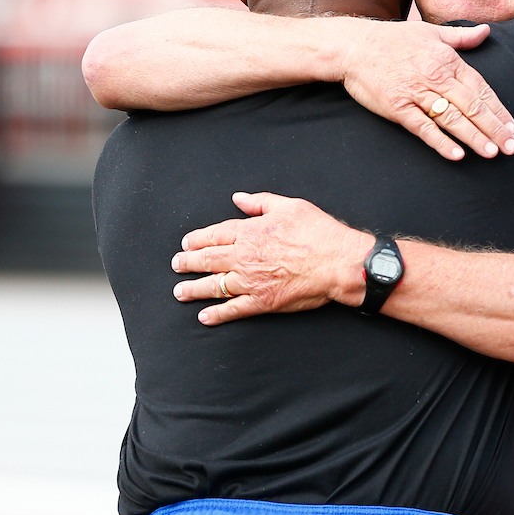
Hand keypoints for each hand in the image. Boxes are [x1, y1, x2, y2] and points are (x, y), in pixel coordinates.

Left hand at [171, 192, 370, 324]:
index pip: (214, 235)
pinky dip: (217, 314)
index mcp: (249, 232)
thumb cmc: (318, 233)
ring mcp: (250, 281)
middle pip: (207, 260)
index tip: (186, 243)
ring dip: (193, 289)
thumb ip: (260, 201)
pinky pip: (233, 309)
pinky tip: (205, 316)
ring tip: (180, 292)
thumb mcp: (289, 206)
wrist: (336, 262)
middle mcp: (244, 257)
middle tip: (176, 265)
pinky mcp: (262, 301)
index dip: (197, 239)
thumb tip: (239, 198)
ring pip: (214, 286)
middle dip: (188, 263)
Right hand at [338, 20, 513, 160]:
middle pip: (472, 107)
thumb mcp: (431, 32)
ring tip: (491, 153)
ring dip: (474, 137)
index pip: (481, 89)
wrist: (354, 46)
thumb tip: (487, 31)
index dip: (498, 110)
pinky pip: (423, 127)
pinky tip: (456, 154)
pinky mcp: (398, 107)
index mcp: (448, 61)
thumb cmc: (393, 39)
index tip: (512, 128)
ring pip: (452, 119)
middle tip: (510, 148)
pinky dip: (440, 141)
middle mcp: (436, 77)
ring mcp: (416, 93)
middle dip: (494, 128)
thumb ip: (461, 37)